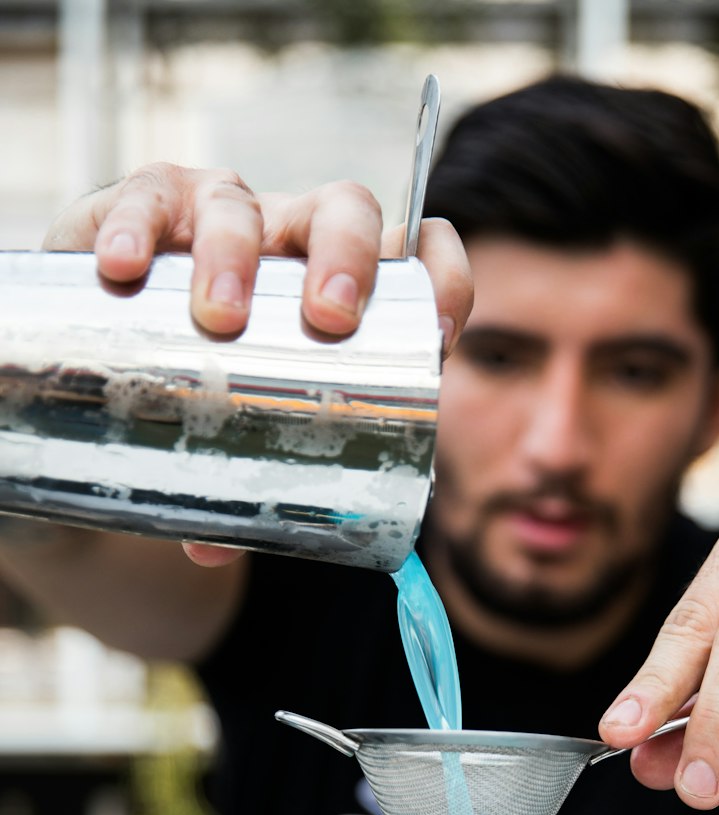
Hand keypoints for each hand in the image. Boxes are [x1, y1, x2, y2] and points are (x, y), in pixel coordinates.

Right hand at [43, 164, 473, 567]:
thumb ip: (240, 488)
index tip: (441, 332)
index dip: (443, 279)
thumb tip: (211, 548)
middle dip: (347, 257)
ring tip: (219, 316)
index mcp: (345, 284)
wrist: (112, 346)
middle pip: (343, 211)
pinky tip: (126, 265)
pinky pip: (145, 198)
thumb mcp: (245, 433)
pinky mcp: (144, 205)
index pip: (418, 257)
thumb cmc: (208, 388)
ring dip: (235, 252)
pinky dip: (137, 226)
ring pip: (241, 204)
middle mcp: (291, 235)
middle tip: (330, 319)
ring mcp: (219, 211)